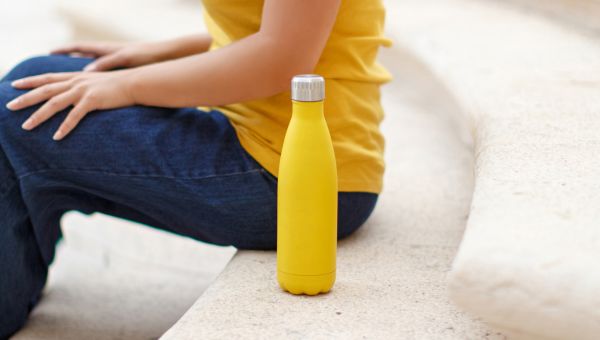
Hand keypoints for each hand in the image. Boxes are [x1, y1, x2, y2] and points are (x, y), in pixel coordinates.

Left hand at [6, 71, 134, 139]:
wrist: (136, 82)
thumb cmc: (120, 84)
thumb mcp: (99, 82)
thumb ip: (86, 86)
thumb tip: (79, 94)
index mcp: (75, 76)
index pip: (47, 78)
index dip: (30, 81)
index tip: (15, 85)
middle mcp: (76, 82)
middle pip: (45, 90)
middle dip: (26, 98)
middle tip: (10, 106)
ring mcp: (83, 90)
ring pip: (54, 103)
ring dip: (38, 115)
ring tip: (26, 126)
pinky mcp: (93, 100)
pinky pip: (74, 116)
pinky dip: (64, 127)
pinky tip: (56, 137)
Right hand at [51, 41, 167, 71]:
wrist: (165, 55)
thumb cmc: (146, 55)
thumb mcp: (123, 59)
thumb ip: (105, 64)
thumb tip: (84, 72)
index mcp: (106, 49)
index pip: (79, 47)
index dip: (64, 50)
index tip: (50, 53)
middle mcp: (108, 53)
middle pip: (82, 55)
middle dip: (68, 60)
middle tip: (54, 67)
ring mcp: (115, 60)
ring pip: (93, 64)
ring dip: (81, 70)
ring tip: (69, 79)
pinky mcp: (123, 68)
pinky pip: (104, 72)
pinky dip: (97, 77)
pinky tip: (93, 86)